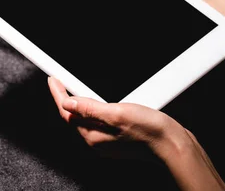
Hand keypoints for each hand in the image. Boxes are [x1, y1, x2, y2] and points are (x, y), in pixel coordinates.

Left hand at [48, 77, 224, 189]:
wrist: (172, 145)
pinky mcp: (117, 138)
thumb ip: (90, 108)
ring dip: (81, 102)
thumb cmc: (149, 130)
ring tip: (75, 87)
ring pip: (86, 118)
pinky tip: (99, 100)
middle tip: (59, 81)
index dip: (58, 93)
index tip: (52, 79)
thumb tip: (67, 102)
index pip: (67, 112)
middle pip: (73, 116)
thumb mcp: (117, 113)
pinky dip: (94, 108)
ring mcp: (106, 140)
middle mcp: (97, 141)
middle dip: (65, 98)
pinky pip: (98, 121)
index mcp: (92, 136)